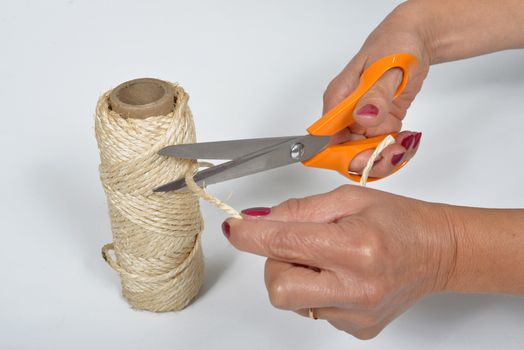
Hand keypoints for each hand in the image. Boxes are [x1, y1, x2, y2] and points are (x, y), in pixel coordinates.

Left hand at [223, 186, 457, 338]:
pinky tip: (341, 276)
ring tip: (328, 259)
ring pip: (292, 300)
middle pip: (279, 287)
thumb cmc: (398, 221)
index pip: (285, 242)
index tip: (234, 230)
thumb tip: (259, 220)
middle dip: (276, 263)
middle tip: (300, 245)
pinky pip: (312, 310)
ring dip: (296, 276)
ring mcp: (356, 315)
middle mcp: (356, 288)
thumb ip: (299, 211)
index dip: (251, 235)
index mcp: (355, 248)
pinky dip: (315, 290)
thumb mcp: (348, 200)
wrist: (436, 252)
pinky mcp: (356, 329)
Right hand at [324, 3, 430, 177]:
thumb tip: (362, 117)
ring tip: (405, 142)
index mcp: (338, 100)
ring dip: (386, 156)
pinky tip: (407, 138)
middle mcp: (345, 114)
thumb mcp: (387, 69)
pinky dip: (395, 149)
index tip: (370, 155)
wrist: (413, 41)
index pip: (327, 140)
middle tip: (394, 151)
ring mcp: (360, 120)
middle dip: (371, 159)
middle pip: (346, 153)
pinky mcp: (377, 124)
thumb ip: (375, 96)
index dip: (345, 155)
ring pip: (365, 154)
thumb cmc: (395, 46)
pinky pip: (381, 147)